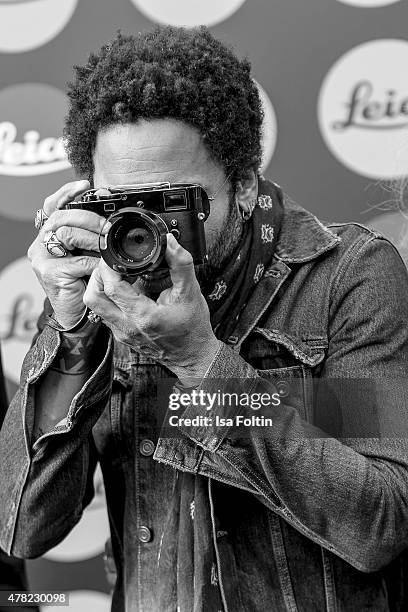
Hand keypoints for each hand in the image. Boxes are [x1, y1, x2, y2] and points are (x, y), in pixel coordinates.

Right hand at [28, 181, 105, 328]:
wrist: (76, 316)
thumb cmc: (83, 284)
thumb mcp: (86, 255)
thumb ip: (90, 237)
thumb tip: (110, 219)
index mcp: (48, 236)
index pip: (51, 206)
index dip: (66, 193)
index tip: (85, 185)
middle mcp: (40, 245)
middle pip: (61, 217)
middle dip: (88, 218)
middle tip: (107, 226)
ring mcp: (42, 259)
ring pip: (67, 234)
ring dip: (93, 238)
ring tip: (107, 245)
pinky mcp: (50, 273)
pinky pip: (78, 260)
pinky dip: (95, 263)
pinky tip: (103, 268)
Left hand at [83, 233, 219, 382]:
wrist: (192, 355)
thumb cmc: (192, 328)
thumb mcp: (191, 292)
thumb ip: (180, 263)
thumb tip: (169, 242)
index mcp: (143, 316)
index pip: (111, 287)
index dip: (110, 266)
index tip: (117, 255)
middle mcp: (127, 327)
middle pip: (93, 296)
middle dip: (99, 275)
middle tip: (113, 265)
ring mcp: (122, 332)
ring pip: (95, 305)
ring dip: (102, 286)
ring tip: (119, 275)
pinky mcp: (121, 334)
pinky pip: (105, 312)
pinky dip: (110, 297)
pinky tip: (126, 290)